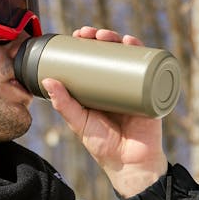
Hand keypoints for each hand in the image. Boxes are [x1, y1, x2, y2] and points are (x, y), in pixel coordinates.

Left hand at [43, 26, 167, 197]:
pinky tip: (135, 44)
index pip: (95, 58)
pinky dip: (146, 54)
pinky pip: (151, 71)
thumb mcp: (79, 122)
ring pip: (131, 57)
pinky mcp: (150, 94)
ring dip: (122, 40)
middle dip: (103, 37)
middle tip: (91, 34)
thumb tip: (47, 79)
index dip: (88, 44)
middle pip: (113, 53)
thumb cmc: (103, 146)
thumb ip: (64, 104)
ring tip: (110, 36)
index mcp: (100, 88)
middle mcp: (119, 84)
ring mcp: (136, 87)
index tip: (77, 35)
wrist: (129, 165)